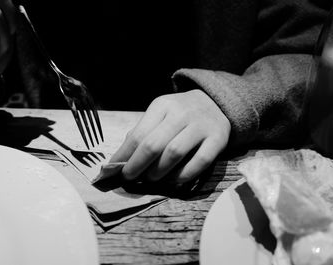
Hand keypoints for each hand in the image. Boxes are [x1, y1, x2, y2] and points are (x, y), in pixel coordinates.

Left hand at [110, 89, 230, 185]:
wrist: (215, 102)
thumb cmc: (180, 114)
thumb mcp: (159, 114)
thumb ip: (143, 132)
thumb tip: (121, 159)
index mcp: (162, 105)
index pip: (138, 135)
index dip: (124, 156)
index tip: (114, 170)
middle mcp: (181, 113)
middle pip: (153, 145)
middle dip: (137, 166)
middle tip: (129, 178)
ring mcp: (201, 125)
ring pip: (174, 153)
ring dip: (158, 171)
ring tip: (150, 178)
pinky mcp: (218, 139)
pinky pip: (199, 162)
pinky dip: (183, 175)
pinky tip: (173, 180)